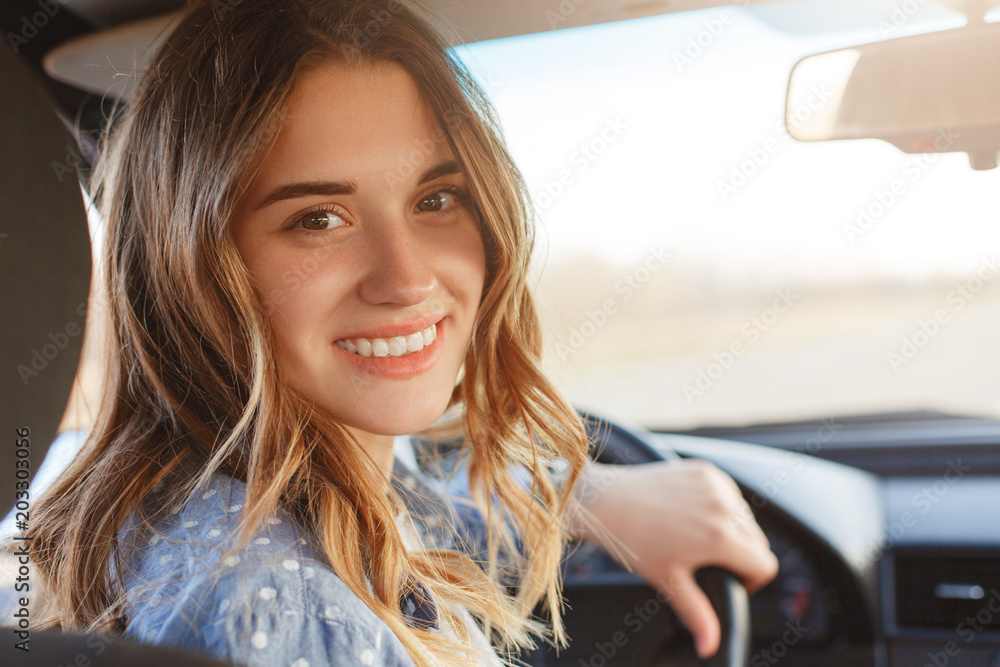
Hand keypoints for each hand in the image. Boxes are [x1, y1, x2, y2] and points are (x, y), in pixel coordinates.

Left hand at [567, 459, 778, 658]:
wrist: (606, 501)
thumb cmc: (634, 542)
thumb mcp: (669, 581)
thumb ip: (697, 614)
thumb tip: (709, 647)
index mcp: (720, 537)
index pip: (765, 564)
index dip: (751, 580)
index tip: (730, 580)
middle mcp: (724, 507)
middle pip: (758, 541)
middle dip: (741, 556)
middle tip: (708, 561)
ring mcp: (715, 484)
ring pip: (745, 516)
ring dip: (732, 529)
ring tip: (698, 538)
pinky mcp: (705, 470)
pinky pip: (728, 493)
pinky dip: (720, 505)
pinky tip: (693, 514)